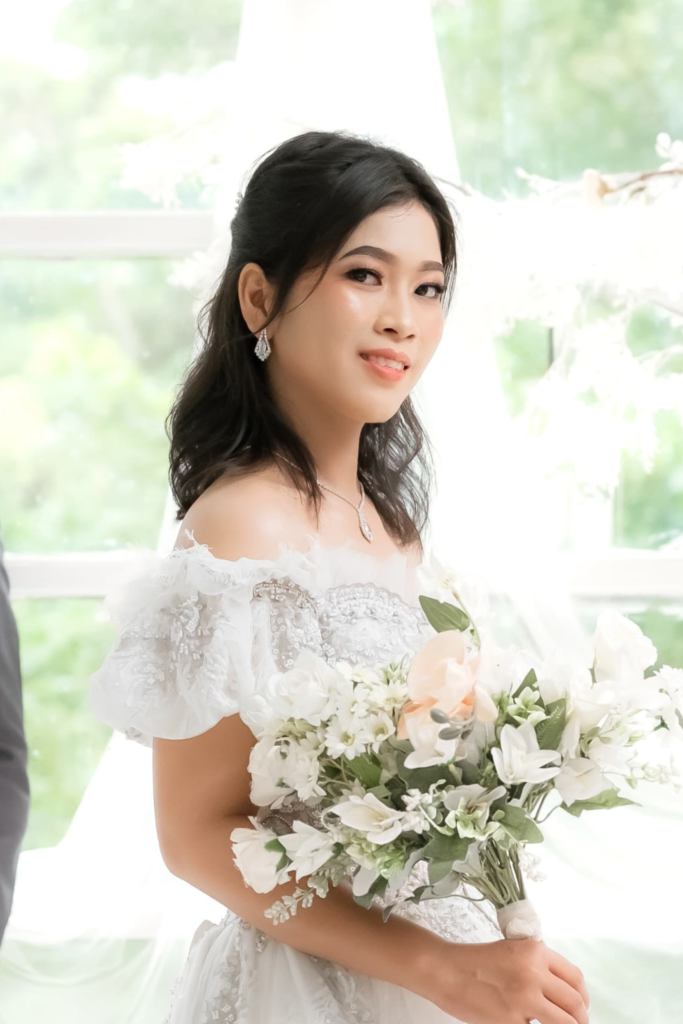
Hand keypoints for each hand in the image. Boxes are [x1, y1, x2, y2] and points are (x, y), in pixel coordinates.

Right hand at [421, 936, 589, 1023]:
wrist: (446, 971)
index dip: (583, 996)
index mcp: (535, 951)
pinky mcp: (512, 1022)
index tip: (582, 1006)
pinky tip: (529, 1023)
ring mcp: (524, 1000)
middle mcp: (534, 974)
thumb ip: (537, 965)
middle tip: (578, 1023)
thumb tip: (561, 989)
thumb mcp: (512, 950)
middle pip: (575, 1003)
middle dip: (581, 1018)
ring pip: (564, 1023)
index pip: (575, 978)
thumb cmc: (475, 961)